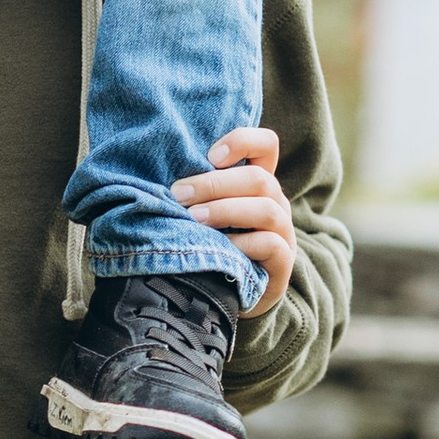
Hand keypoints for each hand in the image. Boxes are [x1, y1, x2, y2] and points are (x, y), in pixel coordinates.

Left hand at [173, 126, 295, 308]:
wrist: (227, 297)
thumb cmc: (209, 246)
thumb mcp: (202, 213)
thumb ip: (194, 192)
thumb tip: (155, 174)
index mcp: (257, 183)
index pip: (266, 145)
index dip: (243, 141)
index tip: (210, 156)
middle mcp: (275, 202)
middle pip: (259, 178)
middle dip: (214, 184)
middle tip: (179, 195)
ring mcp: (283, 232)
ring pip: (266, 209)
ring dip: (225, 210)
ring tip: (194, 220)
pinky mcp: (283, 263)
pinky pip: (270, 244)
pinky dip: (242, 243)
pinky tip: (219, 247)